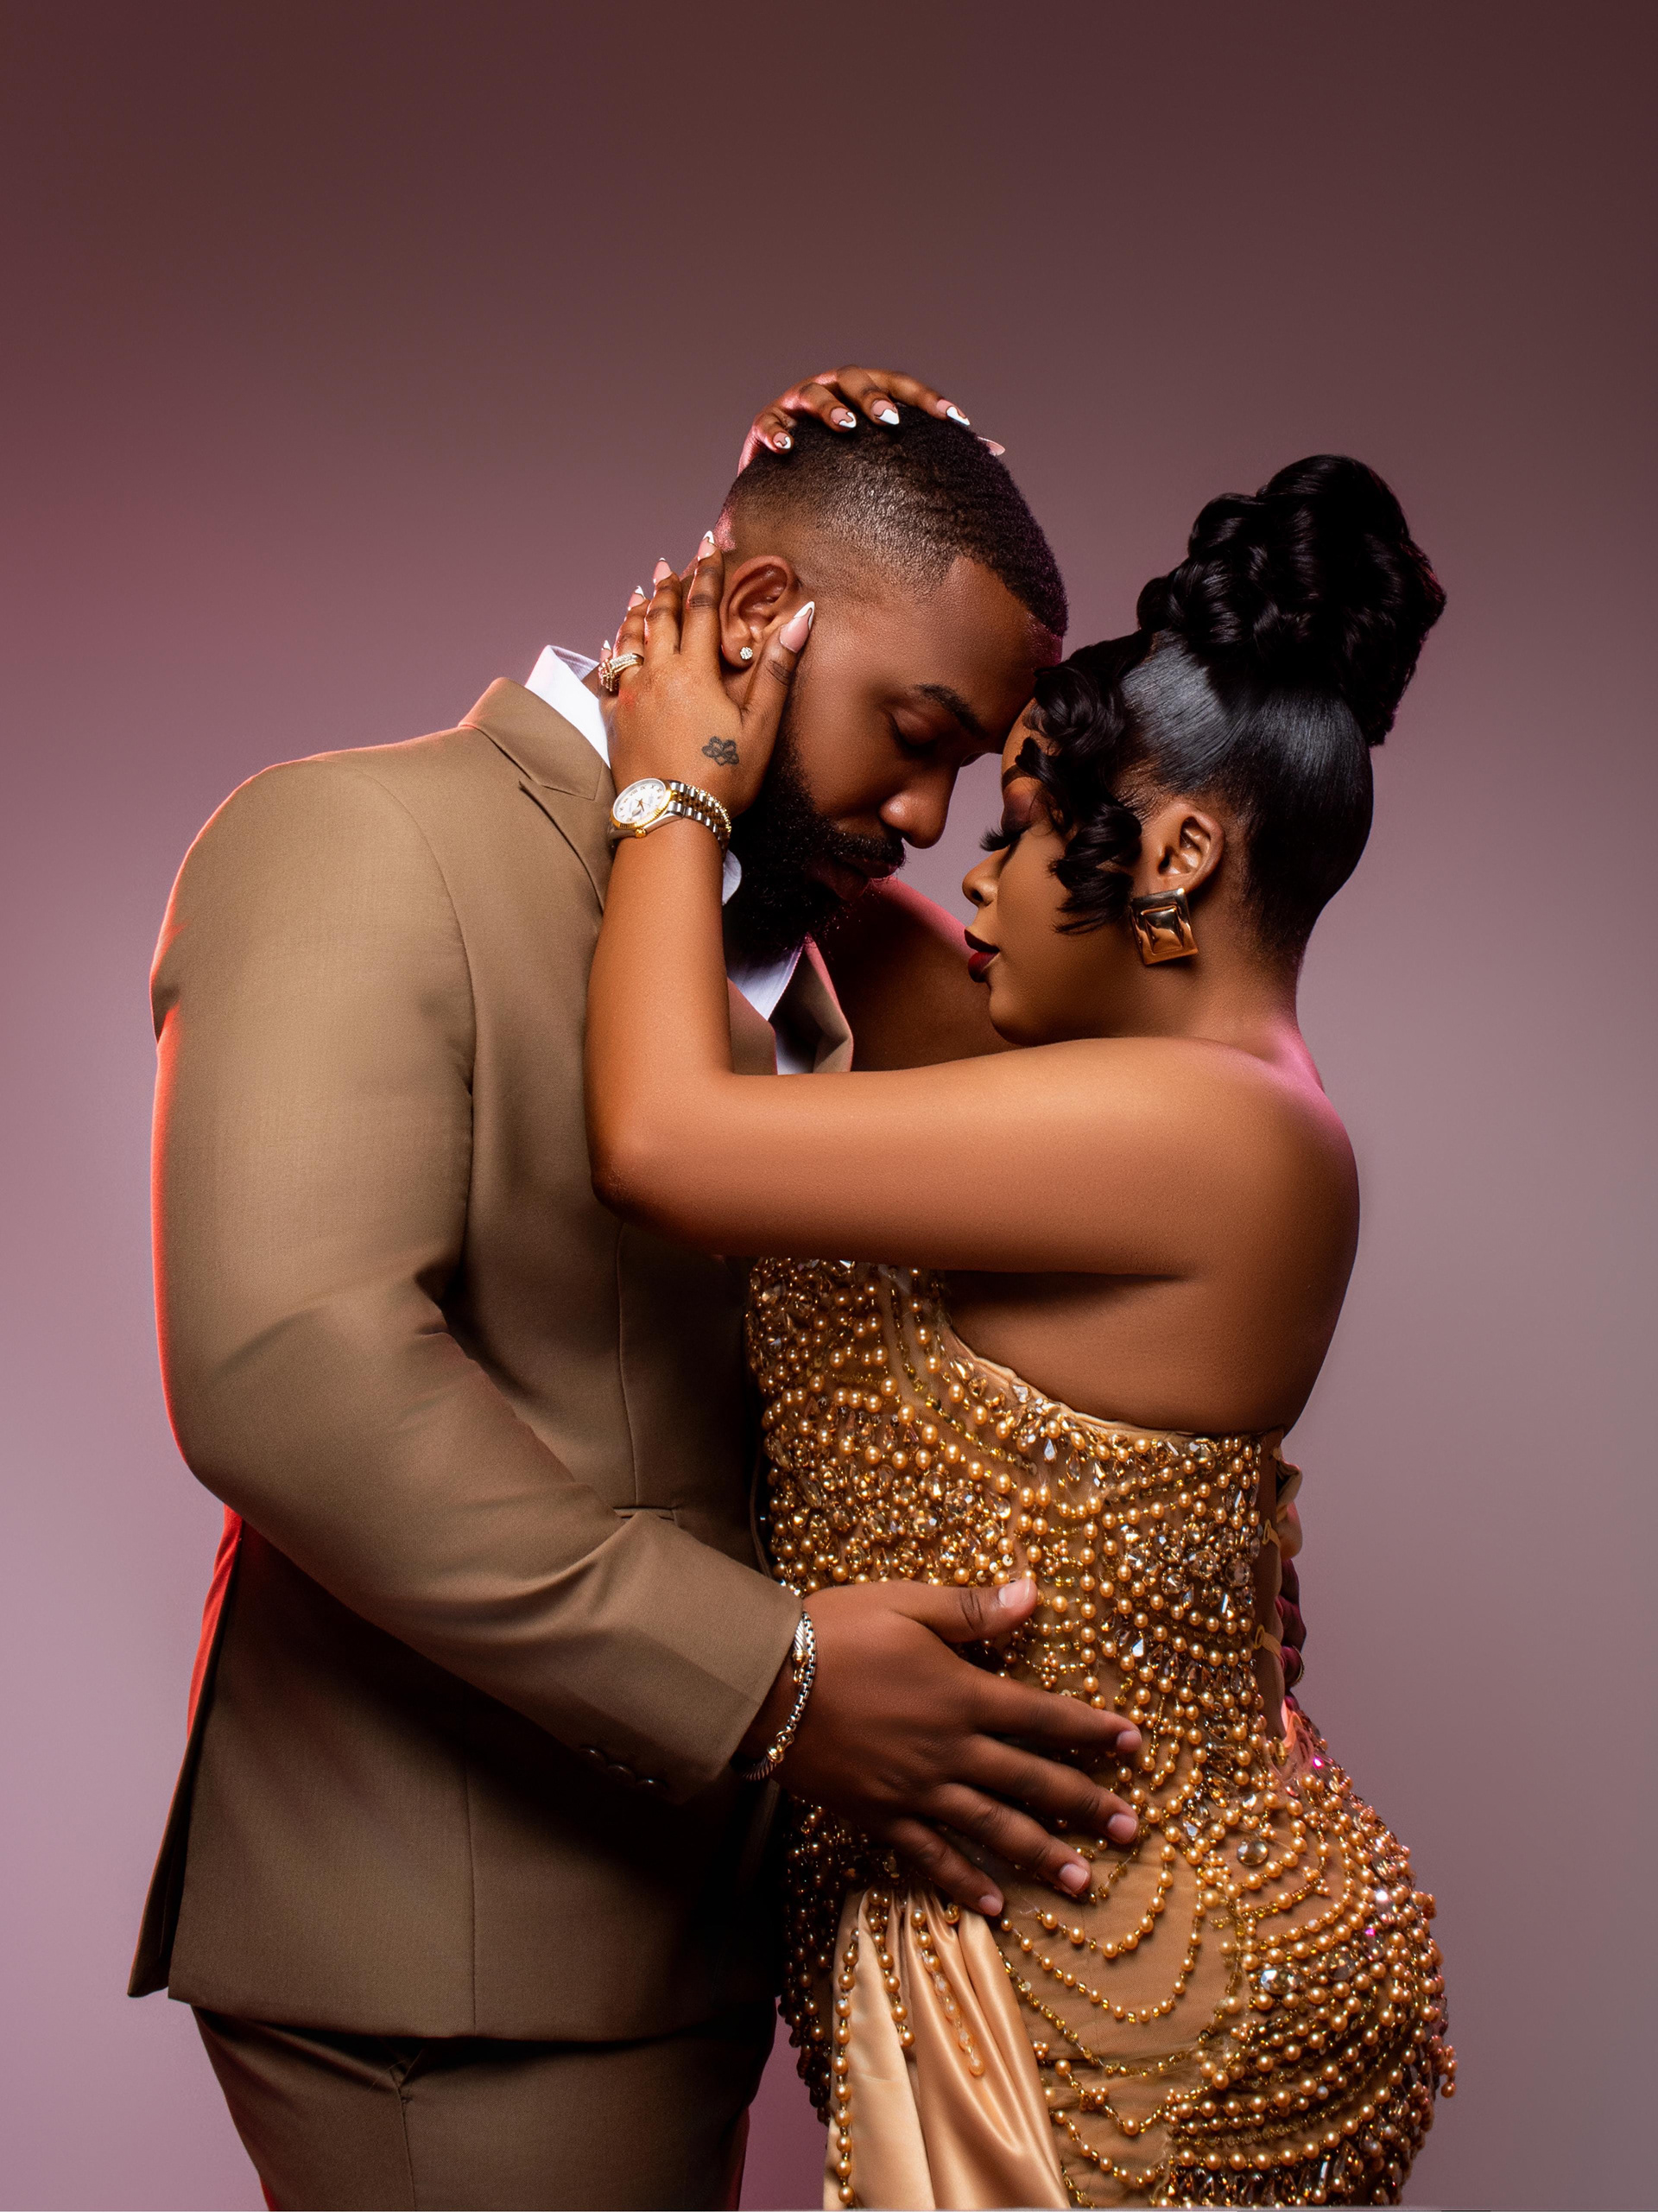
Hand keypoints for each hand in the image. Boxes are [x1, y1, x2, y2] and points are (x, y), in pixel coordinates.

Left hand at [607, 541, 812, 815]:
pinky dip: (611, 653)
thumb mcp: (760, 726)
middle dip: (669, 586)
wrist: (671, 820)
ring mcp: (631, 696)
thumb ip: (776, 670)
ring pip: (629, 640)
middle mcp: (656, 674)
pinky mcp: (616, 720)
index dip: (707, 573)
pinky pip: (608, 676)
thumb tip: (801, 619)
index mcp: (694, 671)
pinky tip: (609, 645)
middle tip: (673, 563)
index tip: (710, 545)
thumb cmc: (722, 778)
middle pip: (660, 617)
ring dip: (637, 612)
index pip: (701, 608)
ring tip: (642, 591)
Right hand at [738, 364, 1005, 470]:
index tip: (958, 423)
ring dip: (829, 408)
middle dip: (874, 397)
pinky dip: (776, 432)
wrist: (787, 476)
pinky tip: (788, 448)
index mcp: (869, 391)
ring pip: (814, 393)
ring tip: (845, 427)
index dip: (930, 401)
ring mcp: (797, 403)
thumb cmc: (849, 461)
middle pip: (857, 379)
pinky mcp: (767, 425)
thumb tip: (999, 450)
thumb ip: (934, 448)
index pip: (904, 387)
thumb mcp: (887, 452)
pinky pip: (768, 423)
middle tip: (892, 421)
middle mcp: (834, 387)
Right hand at [770, 1576, 1142, 1916]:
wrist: (765, 1684)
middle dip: (1086, 1804)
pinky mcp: (881, 1816)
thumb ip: (973, 1609)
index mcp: (963, 1695)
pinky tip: (994, 1907)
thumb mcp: (907, 1603)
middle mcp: (951, 1750)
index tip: (1134, 1744)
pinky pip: (932, 1857)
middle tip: (1131, 1829)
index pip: (1044, 1715)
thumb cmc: (835, 1633)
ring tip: (1083, 1882)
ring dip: (1042, 1855)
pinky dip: (964, 1883)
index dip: (1091, 1730)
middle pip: (1032, 1781)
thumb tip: (1034, 1593)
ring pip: (994, 1828)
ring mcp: (917, 1790)